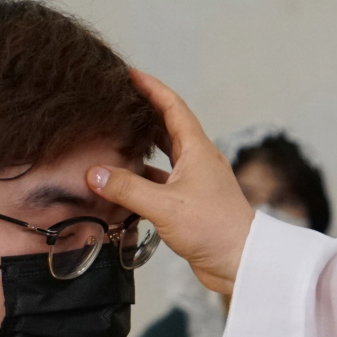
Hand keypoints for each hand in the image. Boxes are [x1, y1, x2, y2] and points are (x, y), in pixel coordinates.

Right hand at [87, 70, 256, 294]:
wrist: (242, 261)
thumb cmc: (214, 228)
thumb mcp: (164, 205)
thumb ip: (127, 188)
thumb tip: (94, 173)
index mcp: (197, 150)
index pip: (172, 108)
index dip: (152, 88)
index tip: (131, 74)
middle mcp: (197, 161)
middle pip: (168, 128)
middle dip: (144, 113)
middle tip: (119, 102)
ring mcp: (195, 182)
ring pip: (164, 157)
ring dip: (142, 148)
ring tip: (116, 139)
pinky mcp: (190, 204)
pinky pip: (161, 183)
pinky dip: (143, 180)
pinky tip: (124, 185)